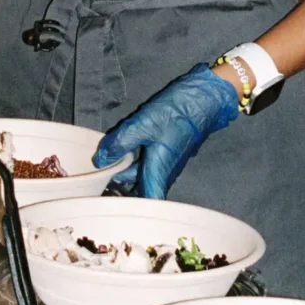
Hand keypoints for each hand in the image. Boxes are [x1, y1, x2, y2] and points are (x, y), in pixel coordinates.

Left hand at [92, 64, 239, 198]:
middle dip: (122, 183)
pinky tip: (126, 146)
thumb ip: (120, 143)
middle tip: (102, 172)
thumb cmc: (176, 112)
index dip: (130, 206)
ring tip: (111, 157)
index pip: (147, 203)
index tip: (111, 198)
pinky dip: (137, 159)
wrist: (204, 98)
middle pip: (142, 188)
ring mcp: (169, 161)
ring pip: (145, 174)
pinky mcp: (170, 151)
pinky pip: (150, 162)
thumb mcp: (142, 125)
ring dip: (128, 169)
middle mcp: (166, 171)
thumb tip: (101, 159)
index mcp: (159, 171)